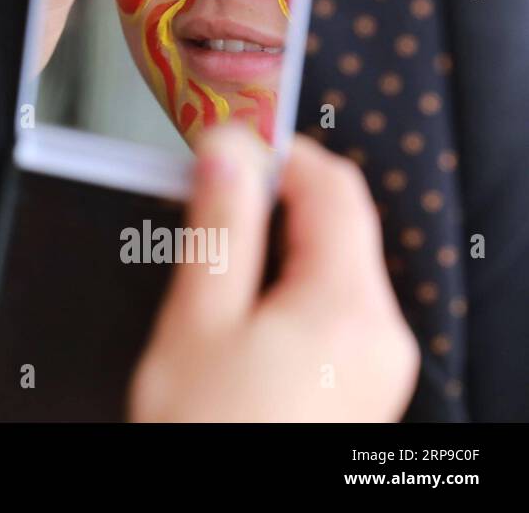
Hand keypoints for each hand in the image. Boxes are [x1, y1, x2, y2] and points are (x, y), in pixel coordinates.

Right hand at [129, 127, 420, 421]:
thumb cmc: (209, 432)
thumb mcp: (197, 322)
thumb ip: (220, 226)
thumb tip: (229, 151)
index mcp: (347, 306)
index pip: (334, 186)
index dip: (280, 151)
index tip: (227, 146)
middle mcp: (381, 332)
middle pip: (340, 225)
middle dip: (274, 200)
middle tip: (206, 198)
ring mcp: (379, 365)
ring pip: (335, 267)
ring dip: (279, 244)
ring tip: (213, 262)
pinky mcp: (365, 388)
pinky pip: (336, 310)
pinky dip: (291, 288)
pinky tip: (241, 312)